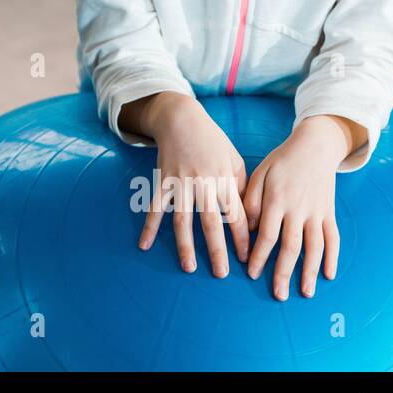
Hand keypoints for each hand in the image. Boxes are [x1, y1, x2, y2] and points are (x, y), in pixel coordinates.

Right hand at [139, 101, 250, 278]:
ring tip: (188, 267)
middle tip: (221, 274)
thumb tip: (248, 218)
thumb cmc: (213, 142)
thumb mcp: (235, 160)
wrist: (181, 119)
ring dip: (185, 245)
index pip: (236, 215)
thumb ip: (241, 188)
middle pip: (211, 222)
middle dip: (217, 249)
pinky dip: (148, 227)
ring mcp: (180, 183)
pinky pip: (154, 207)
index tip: (247, 258)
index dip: (242, 238)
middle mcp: (202, 183)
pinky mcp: (162, 181)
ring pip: (182, 219)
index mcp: (223, 179)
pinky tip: (144, 245)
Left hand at [243, 123, 346, 300]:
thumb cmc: (281, 161)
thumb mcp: (260, 173)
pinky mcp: (330, 212)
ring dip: (310, 271)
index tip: (252, 274)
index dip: (259, 256)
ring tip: (305, 292)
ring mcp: (317, 212)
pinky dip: (333, 257)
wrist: (315, 146)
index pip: (267, 235)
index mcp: (277, 199)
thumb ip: (252, 200)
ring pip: (315, 246)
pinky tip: (328, 274)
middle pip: (291, 246)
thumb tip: (249, 228)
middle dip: (283, 272)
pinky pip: (334, 238)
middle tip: (278, 295)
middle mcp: (298, 209)